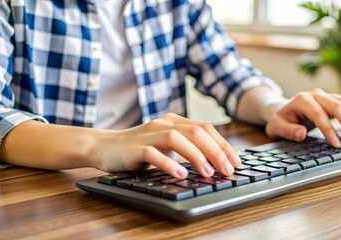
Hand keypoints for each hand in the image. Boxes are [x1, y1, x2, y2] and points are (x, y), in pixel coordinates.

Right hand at [94, 113, 240, 178]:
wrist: (105, 146)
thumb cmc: (139, 148)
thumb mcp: (166, 145)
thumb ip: (187, 148)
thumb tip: (215, 162)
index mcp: (174, 121)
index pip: (205, 128)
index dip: (223, 144)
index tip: (235, 162)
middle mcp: (164, 123)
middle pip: (196, 132)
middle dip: (216, 151)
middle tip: (227, 170)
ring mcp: (149, 134)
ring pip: (177, 138)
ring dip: (196, 156)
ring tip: (208, 173)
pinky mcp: (135, 148)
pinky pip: (153, 153)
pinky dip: (168, 163)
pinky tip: (179, 174)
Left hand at [265, 88, 340, 147]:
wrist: (282, 110)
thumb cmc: (279, 120)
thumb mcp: (275, 127)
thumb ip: (287, 131)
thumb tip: (301, 133)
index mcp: (301, 100)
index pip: (318, 113)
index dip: (329, 129)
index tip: (337, 144)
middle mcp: (317, 95)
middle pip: (338, 106)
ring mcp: (328, 96)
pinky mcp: (337, 101)